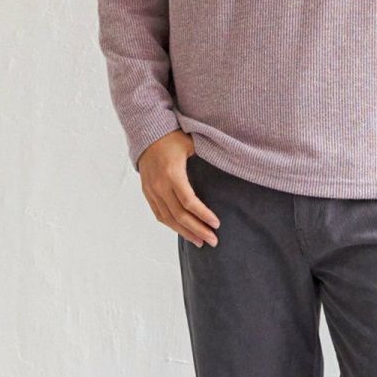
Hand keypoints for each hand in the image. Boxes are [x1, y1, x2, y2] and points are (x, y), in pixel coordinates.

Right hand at [137, 131, 220, 247]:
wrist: (146, 134)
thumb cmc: (173, 138)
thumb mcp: (191, 145)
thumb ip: (206, 158)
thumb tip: (230, 166)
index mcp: (172, 174)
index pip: (189, 201)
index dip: (203, 215)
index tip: (217, 223)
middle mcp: (160, 185)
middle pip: (179, 215)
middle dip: (197, 230)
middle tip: (213, 240)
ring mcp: (152, 190)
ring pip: (168, 218)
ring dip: (185, 232)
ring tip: (200, 242)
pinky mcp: (147, 193)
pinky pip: (159, 214)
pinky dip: (172, 225)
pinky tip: (183, 232)